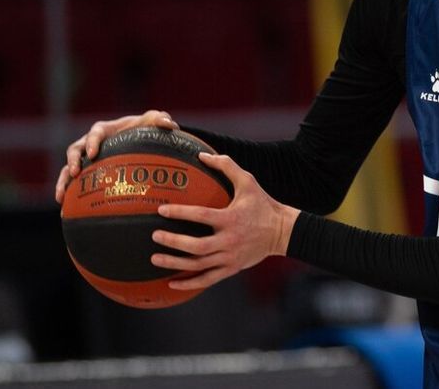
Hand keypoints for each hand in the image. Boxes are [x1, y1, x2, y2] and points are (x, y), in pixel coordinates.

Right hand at [55, 110, 177, 202]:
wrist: (138, 139)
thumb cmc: (144, 128)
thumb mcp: (153, 120)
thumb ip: (160, 119)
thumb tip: (168, 123)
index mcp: (104, 130)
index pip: (95, 133)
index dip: (92, 142)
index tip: (93, 153)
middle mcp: (89, 143)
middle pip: (74, 150)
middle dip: (72, 161)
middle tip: (74, 173)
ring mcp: (85, 159)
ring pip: (67, 168)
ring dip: (63, 181)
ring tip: (61, 197)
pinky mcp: (85, 172)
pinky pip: (72, 183)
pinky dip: (67, 194)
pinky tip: (64, 210)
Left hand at [149, 152, 299, 290]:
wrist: (283, 231)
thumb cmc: (263, 204)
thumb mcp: (248, 181)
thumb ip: (226, 166)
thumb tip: (202, 155)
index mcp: (231, 218)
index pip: (201, 216)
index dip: (180, 213)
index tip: (161, 211)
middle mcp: (230, 240)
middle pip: (197, 246)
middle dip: (173, 242)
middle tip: (155, 236)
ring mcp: (231, 257)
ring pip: (199, 265)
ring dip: (175, 264)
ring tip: (155, 259)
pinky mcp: (232, 268)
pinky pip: (208, 279)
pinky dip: (190, 283)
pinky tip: (172, 283)